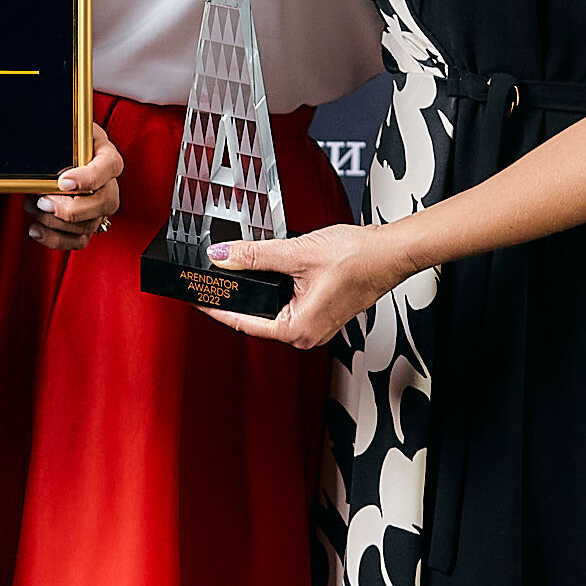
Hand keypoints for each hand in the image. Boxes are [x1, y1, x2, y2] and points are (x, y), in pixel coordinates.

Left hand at [25, 135, 122, 252]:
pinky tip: (35, 229)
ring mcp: (101, 207)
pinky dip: (55, 239)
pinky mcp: (89, 224)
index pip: (109, 167)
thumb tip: (39, 154)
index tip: (64, 182)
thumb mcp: (63, 130)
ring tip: (33, 206)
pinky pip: (79, 241)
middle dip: (69, 208)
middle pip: (103, 203)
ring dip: (55, 221)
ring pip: (88, 225)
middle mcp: (110, 183)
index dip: (88, 178)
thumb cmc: (64, 140)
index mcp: (107, 156)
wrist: (60, 153)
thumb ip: (58, 137)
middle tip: (42, 200)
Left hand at [205, 219, 395, 349]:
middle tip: (211, 281)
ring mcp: (315, 325)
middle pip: (256, 319)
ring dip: (256, 293)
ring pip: (272, 311)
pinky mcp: (321, 312)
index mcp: (297, 330)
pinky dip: (275, 290)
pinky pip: (288, 305)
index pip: (242, 323)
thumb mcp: (295, 253)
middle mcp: (306, 334)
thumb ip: (254, 256)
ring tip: (235, 274)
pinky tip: (267, 273)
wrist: (389, 252)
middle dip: (235, 299)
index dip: (215, 309)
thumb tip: (223, 257)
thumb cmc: (357, 259)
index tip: (196, 300)